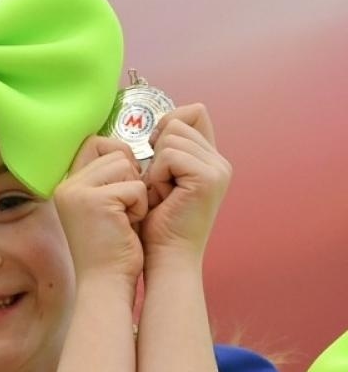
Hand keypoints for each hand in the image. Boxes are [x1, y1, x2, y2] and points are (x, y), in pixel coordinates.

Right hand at [53, 135, 148, 290]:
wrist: (105, 282)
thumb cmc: (112, 247)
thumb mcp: (104, 206)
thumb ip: (107, 178)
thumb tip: (127, 151)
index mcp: (67, 185)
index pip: (96, 143)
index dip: (119, 159)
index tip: (122, 190)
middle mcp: (67, 185)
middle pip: (115, 153)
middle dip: (130, 179)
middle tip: (122, 211)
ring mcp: (78, 192)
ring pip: (126, 166)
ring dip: (136, 192)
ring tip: (123, 218)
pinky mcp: (95, 201)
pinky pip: (135, 186)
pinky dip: (140, 206)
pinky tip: (127, 226)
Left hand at [141, 104, 228, 261]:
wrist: (165, 258)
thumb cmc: (155, 225)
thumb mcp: (158, 180)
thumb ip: (164, 152)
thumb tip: (158, 125)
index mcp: (210, 160)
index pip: (194, 113)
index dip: (167, 125)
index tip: (152, 152)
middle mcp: (219, 161)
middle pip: (178, 123)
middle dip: (156, 153)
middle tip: (159, 187)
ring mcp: (217, 168)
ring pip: (172, 137)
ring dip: (155, 167)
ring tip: (161, 194)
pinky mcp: (208, 177)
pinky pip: (169, 155)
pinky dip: (156, 176)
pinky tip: (161, 198)